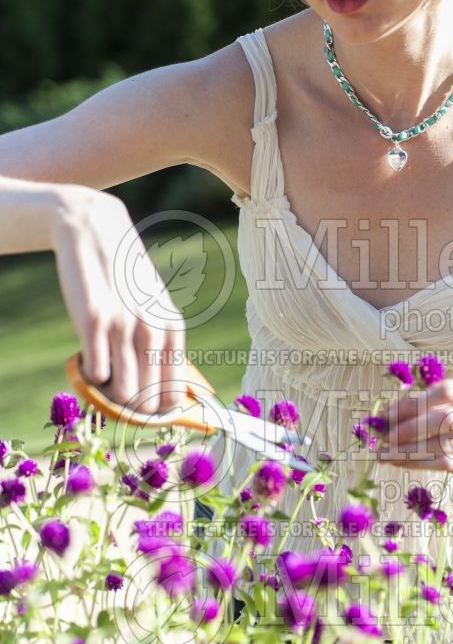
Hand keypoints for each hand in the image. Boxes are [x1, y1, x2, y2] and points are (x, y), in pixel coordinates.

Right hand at [50, 186, 187, 413]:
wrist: (95, 231)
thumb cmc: (124, 278)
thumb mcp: (153, 307)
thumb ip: (160, 343)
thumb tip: (164, 393)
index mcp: (173, 327)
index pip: (173, 394)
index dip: (156, 412)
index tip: (141, 410)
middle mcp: (153, 328)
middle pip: (146, 400)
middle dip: (129, 407)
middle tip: (114, 390)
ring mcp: (123, 324)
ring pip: (121, 393)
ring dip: (108, 393)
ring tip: (102, 372)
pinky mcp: (92, 320)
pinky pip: (95, 373)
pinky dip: (89, 375)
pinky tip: (87, 357)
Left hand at [375, 373, 452, 483]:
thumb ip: (436, 400)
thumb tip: (390, 411)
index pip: (448, 391)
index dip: (416, 401)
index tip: (388, 412)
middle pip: (445, 418)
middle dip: (409, 427)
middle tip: (382, 434)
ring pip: (443, 445)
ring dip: (408, 449)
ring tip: (383, 451)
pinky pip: (447, 464)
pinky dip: (418, 463)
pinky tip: (398, 462)